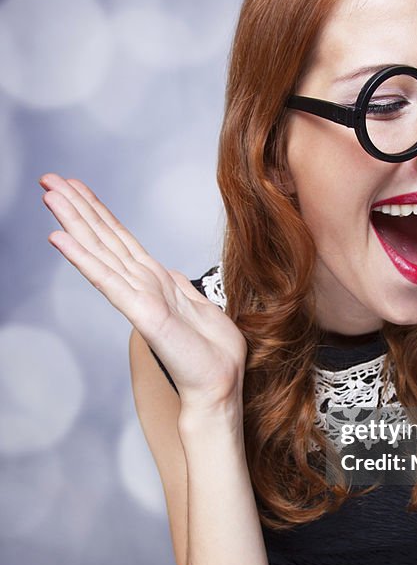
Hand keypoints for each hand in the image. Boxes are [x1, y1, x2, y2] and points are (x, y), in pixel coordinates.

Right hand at [40, 173, 245, 409]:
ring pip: (100, 250)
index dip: (97, 211)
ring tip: (49, 192)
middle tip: (48, 177)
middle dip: (76, 206)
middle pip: (103, 237)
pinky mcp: (142, 313)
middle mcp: (142, 285)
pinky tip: (59, 238)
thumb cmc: (214, 355)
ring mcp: (139, 297)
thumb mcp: (201, 308)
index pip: (120, 239)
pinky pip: (107, 279)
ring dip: (73, 220)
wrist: (220, 386)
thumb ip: (178, 288)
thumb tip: (165, 271)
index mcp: (156, 281)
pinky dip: (82, 258)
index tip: (75, 185)